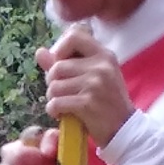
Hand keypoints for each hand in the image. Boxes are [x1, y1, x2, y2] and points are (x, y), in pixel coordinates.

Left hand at [36, 28, 133, 147]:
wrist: (123, 128)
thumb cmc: (106, 102)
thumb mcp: (93, 77)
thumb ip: (66, 63)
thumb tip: (40, 52)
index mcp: (103, 55)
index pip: (74, 36)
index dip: (59, 49)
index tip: (59, 64)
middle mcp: (100, 66)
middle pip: (57, 67)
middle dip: (52, 82)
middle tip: (61, 93)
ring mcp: (94, 84)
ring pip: (54, 86)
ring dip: (52, 99)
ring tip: (63, 105)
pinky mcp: (87, 103)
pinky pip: (56, 103)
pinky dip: (53, 111)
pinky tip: (61, 114)